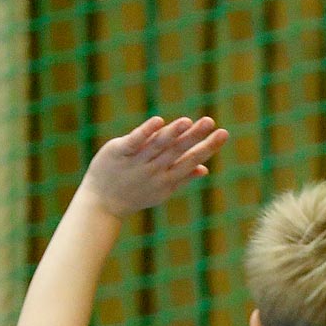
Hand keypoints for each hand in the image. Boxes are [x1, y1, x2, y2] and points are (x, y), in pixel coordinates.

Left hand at [83, 115, 228, 218]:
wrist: (102, 203)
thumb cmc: (135, 195)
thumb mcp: (161, 190)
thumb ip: (182, 177)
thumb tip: (205, 169)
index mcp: (168, 179)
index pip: (192, 160)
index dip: (208, 147)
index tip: (223, 133)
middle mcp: (155, 170)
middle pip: (178, 151)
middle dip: (196, 136)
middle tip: (211, 121)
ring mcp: (137, 162)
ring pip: (158, 146)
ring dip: (174, 133)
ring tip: (189, 121)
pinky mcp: (118, 152)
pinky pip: (134, 141)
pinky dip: (146, 132)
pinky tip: (159, 121)